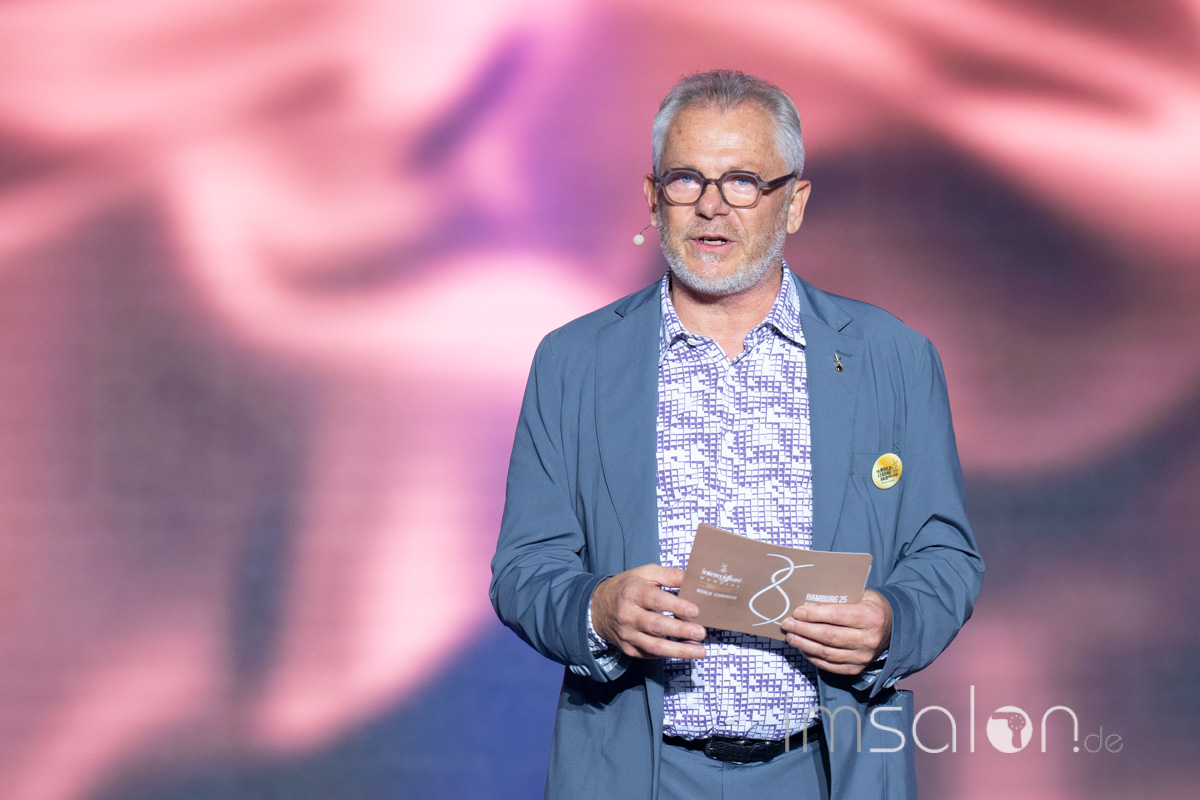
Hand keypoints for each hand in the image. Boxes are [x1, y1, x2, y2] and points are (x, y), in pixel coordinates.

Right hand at [590, 565, 706, 659]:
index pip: (656, 600)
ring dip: (679, 651)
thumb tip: (695, 579)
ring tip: (700, 651)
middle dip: (680, 631)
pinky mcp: (629, 649)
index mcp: (633, 593)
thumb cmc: (627, 587)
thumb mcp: (645, 574)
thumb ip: (670, 575)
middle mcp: (628, 615)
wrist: (597, 607)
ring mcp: (628, 634)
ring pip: (654, 646)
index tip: (695, 611)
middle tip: (701, 633)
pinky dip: (669, 654)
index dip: (676, 606)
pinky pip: (650, 654)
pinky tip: (685, 651)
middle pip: (656, 626)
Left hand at [781, 589, 891, 674]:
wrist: (891, 629)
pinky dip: (813, 657)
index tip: (797, 612)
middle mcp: (868, 640)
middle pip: (828, 636)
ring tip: (791, 636)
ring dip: (804, 645)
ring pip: (826, 653)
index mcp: (870, 618)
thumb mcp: (861, 595)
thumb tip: (808, 600)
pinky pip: (830, 665)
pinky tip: (803, 648)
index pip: (836, 616)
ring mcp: (862, 657)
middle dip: (803, 630)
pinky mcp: (856, 669)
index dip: (814, 615)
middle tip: (787, 624)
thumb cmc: (870, 607)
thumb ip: (839, 597)